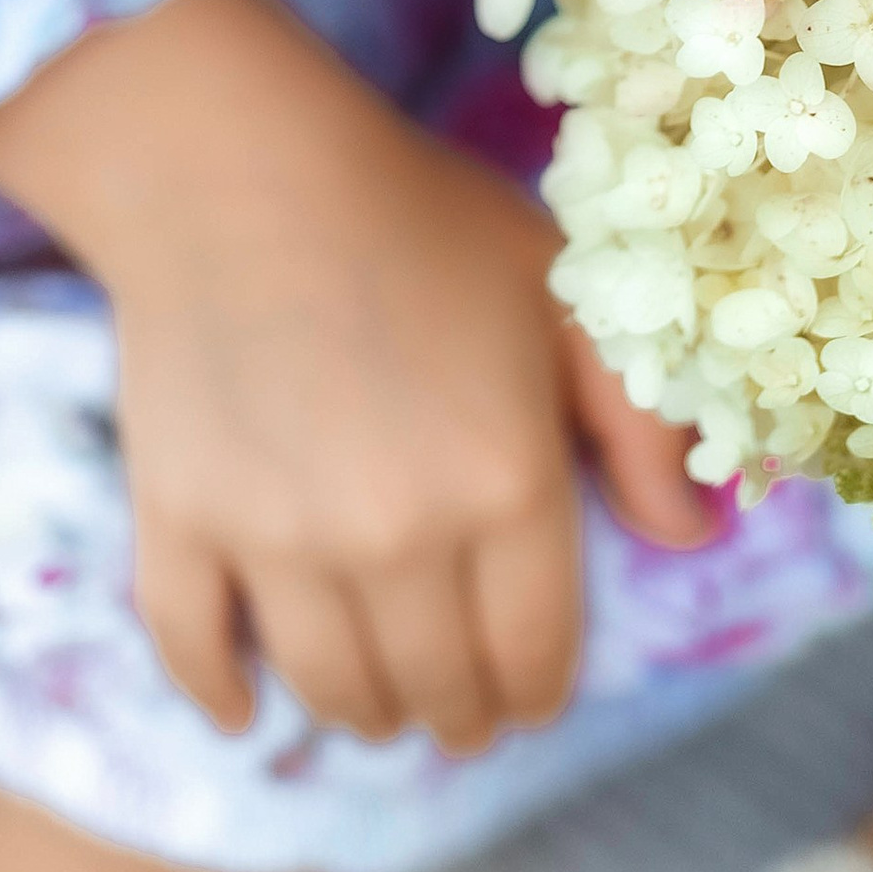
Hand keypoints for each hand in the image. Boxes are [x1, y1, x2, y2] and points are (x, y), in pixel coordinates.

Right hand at [0, 0, 707, 756]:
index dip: (537, 693)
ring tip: (380, 698)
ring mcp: (279, 537)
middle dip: (461, 710)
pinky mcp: (182, 519)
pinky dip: (224, 694)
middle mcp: (396, 534)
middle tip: (460, 701)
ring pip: (332, 691)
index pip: (535, 658)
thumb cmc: (418, 212)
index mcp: (504, 481)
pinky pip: (199, 651)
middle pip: (438, 691)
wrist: (240, 160)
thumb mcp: (562, 290)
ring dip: (365, 711)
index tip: (528, 694)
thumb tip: (690, 539)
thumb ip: (638, 421)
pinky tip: (245, 706)